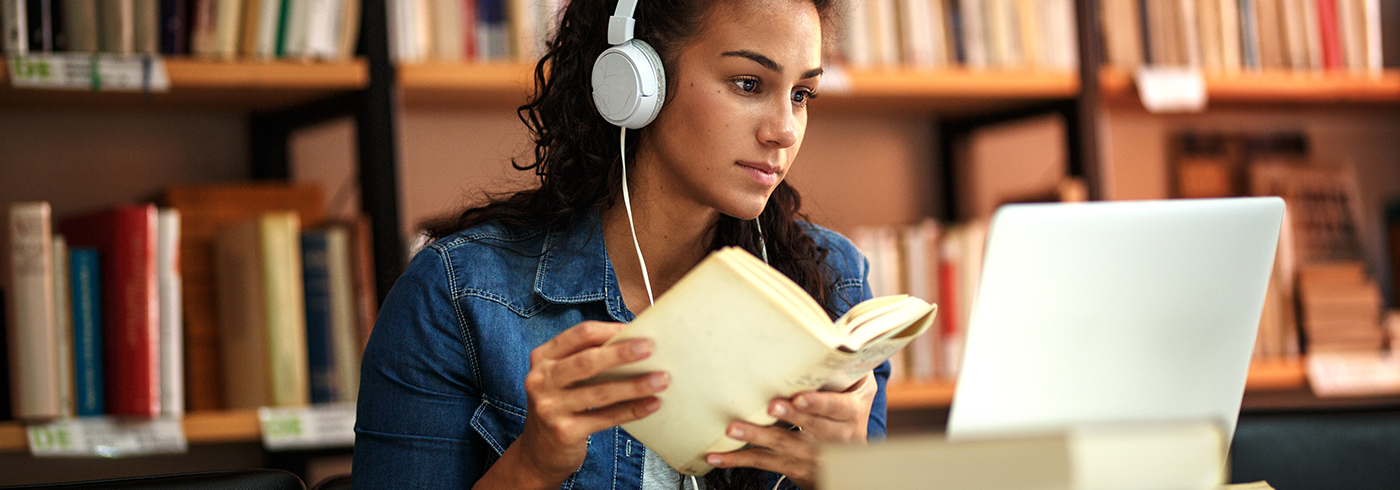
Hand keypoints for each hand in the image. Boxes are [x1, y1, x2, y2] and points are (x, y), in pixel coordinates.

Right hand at [502, 321, 668, 487]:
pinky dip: (632, 410)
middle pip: (587, 361)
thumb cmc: (561, 405)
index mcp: (543, 357)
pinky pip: (605, 418)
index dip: (610, 330)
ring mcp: (550, 407)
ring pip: (600, 392)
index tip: (637, 329)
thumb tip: (636, 343)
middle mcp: (541, 380)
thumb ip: (587, 359)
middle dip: (622, 353)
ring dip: (635, 385)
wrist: (539, 452)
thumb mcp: (563, 377)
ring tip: (661, 379)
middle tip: (650, 348)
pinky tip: (652, 404)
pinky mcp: (564, 432)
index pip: (580, 335)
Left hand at [704, 373, 878, 488]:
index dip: (817, 403)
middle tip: (769, 406)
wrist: (854, 463)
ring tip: (733, 429)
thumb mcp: (861, 391)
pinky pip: (764, 463)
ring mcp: (812, 455)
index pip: (835, 407)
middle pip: (810, 427)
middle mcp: (834, 438)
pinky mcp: (793, 467)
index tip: (799, 397)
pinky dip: (739, 460)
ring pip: (783, 445)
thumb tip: (838, 334)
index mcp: (850, 414)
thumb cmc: (850, 413)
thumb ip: (851, 366)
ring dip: (757, 437)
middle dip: (789, 417)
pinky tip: (718, 457)